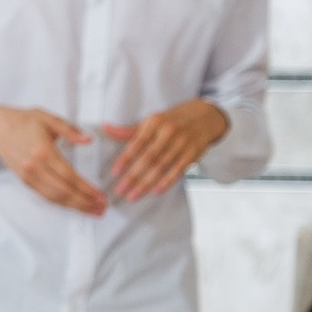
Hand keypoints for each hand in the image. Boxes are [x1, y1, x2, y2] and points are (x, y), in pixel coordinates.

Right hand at [0, 105, 105, 215]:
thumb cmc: (22, 122)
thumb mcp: (48, 118)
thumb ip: (70, 130)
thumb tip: (88, 140)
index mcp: (43, 151)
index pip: (69, 176)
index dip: (86, 189)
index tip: (100, 195)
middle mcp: (35, 167)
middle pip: (63, 192)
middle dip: (84, 202)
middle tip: (100, 208)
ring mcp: (29, 176)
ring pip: (54, 198)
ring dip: (74, 207)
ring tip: (91, 210)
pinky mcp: (25, 181)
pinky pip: (45, 196)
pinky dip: (61, 203)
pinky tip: (73, 204)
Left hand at [103, 99, 228, 201]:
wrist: (205, 116)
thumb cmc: (172, 120)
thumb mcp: (151, 121)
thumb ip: (130, 131)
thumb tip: (106, 129)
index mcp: (155, 123)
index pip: (137, 143)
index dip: (125, 159)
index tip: (114, 172)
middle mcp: (168, 132)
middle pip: (148, 158)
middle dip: (133, 176)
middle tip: (120, 190)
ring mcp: (182, 143)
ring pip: (162, 166)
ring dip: (146, 183)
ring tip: (133, 195)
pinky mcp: (193, 153)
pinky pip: (178, 170)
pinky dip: (167, 181)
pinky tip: (155, 191)